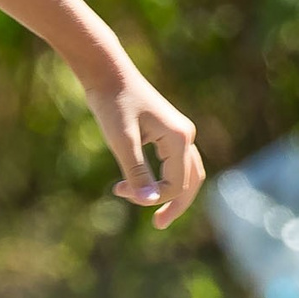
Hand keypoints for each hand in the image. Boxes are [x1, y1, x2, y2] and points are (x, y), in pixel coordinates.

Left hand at [83, 59, 204, 228]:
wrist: (107, 72)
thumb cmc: (111, 103)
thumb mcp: (121, 141)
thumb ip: (136, 171)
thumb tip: (148, 203)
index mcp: (179, 138)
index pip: (176, 184)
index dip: (151, 197)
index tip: (118, 190)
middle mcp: (186, 135)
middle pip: (192, 181)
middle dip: (175, 204)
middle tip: (158, 225)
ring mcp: (180, 132)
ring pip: (187, 172)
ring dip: (172, 192)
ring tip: (155, 212)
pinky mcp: (169, 130)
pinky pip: (176, 162)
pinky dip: (165, 177)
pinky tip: (145, 183)